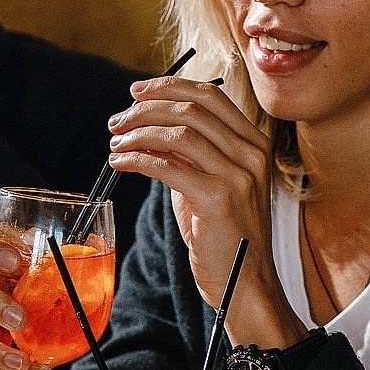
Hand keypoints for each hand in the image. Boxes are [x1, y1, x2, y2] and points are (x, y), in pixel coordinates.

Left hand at [106, 76, 305, 349]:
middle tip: (116, 121)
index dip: (170, 86)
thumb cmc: (223, 236)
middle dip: (146, 109)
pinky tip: (120, 163)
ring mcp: (238, 175)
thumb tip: (150, 128)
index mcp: (254, 144)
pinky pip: (167, 165)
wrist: (245, 284)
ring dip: (137, 133)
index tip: (137, 92)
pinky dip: (137, 159)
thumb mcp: (210, 184)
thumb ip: (191, 154)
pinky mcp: (218, 198)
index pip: (210, 96)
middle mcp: (251, 154)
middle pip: (191, 108)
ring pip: (178, 133)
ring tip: (114, 144)